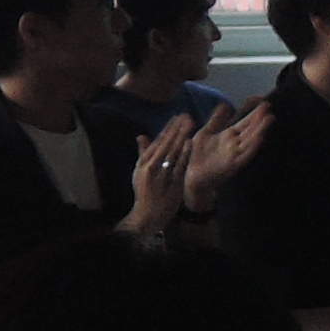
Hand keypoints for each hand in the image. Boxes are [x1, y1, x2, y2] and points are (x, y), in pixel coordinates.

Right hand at [124, 117, 194, 237]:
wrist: (149, 214)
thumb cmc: (145, 192)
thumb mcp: (139, 172)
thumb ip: (143, 154)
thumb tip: (141, 136)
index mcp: (143, 164)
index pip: (156, 142)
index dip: (167, 129)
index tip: (175, 117)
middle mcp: (151, 168)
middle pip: (165, 144)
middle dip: (176, 129)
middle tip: (185, 116)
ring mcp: (162, 175)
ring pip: (173, 152)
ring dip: (181, 136)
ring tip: (190, 124)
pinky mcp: (171, 183)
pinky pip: (179, 166)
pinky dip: (184, 154)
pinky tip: (190, 143)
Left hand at [180, 99, 268, 212]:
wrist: (193, 177)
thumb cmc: (199, 156)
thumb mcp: (205, 133)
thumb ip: (215, 120)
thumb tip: (224, 104)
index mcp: (229, 136)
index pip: (244, 122)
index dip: (254, 113)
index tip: (264, 103)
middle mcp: (235, 144)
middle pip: (250, 130)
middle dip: (259, 119)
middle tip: (268, 108)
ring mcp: (235, 155)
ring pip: (250, 140)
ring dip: (260, 130)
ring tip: (268, 119)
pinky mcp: (232, 165)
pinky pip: (245, 155)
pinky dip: (253, 147)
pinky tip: (260, 139)